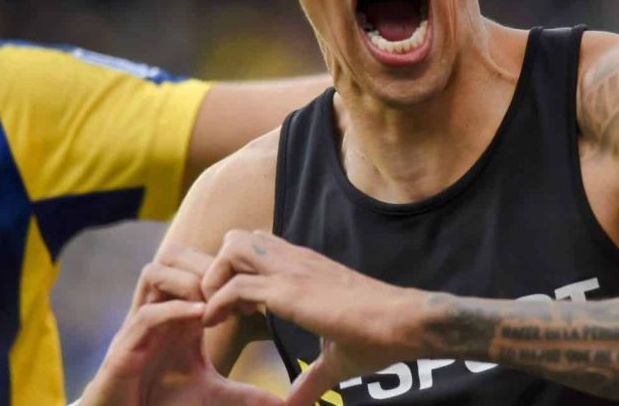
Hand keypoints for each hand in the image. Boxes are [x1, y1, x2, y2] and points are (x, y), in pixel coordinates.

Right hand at [78, 245, 281, 405]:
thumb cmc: (161, 402)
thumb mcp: (212, 395)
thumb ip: (244, 394)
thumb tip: (281, 404)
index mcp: (177, 312)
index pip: (193, 266)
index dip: (221, 267)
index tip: (253, 287)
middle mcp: (156, 310)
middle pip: (172, 256)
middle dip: (203, 262)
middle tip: (232, 286)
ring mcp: (138, 327)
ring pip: (152, 272)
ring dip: (185, 280)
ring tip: (212, 302)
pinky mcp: (124, 350)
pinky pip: (145, 315)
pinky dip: (173, 310)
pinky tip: (200, 317)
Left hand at [200, 230, 426, 405]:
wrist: (404, 323)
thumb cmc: (378, 337)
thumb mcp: (335, 359)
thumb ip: (312, 381)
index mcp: (304, 268)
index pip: (257, 247)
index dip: (237, 273)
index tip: (240, 309)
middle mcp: (294, 261)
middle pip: (237, 237)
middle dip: (218, 268)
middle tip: (223, 305)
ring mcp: (291, 271)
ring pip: (232, 248)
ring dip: (214, 279)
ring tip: (218, 312)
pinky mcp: (289, 291)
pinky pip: (236, 285)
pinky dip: (216, 303)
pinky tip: (214, 325)